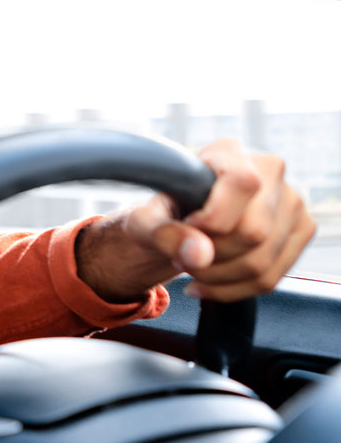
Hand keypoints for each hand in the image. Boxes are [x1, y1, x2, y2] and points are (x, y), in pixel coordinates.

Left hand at [78, 138, 316, 302]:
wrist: (177, 228)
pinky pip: (271, 277)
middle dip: (210, 255)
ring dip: (217, 277)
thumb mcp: (143, 221)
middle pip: (254, 232)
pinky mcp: (299, 231)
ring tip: (193, 266)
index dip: (213, 218)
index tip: (188, 227)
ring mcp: (291, 202)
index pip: (242, 184)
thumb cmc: (161, 216)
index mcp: (230, 153)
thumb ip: (162, 232)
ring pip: (262, 261)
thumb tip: (199, 254)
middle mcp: (270, 172)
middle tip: (182, 254)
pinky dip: (233, 290)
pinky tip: (208, 282)